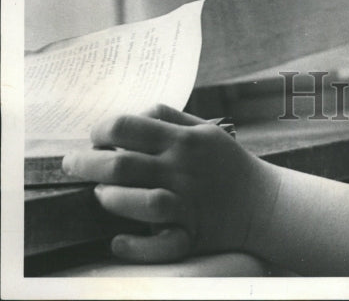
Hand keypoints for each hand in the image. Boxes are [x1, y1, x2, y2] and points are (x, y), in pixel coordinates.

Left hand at [62, 104, 280, 263]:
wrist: (263, 202)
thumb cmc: (227, 163)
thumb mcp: (205, 129)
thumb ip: (170, 119)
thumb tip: (131, 117)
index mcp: (185, 139)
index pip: (131, 126)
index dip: (102, 129)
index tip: (95, 136)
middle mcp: (183, 168)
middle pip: (123, 164)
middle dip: (87, 163)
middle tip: (71, 164)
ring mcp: (187, 203)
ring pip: (139, 201)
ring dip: (110, 198)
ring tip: (100, 195)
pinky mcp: (191, 234)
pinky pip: (159, 244)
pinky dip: (134, 245)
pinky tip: (118, 240)